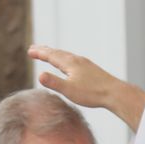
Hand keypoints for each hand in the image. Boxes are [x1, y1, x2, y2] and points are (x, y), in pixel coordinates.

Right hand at [28, 44, 144, 129]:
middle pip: (58, 53)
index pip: (51, 55)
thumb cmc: (92, 93)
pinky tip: (70, 66)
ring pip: (67, 56)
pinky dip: (66, 60)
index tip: (30, 51)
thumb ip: (54, 83)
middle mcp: (77, 60)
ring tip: (50, 54)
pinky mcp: (91, 70)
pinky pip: (74, 61)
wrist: (114, 93)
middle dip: (45, 51)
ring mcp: (85, 64)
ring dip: (56, 54)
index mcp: (70, 63)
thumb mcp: (69, 90)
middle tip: (35, 48)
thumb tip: (40, 75)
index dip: (40, 53)